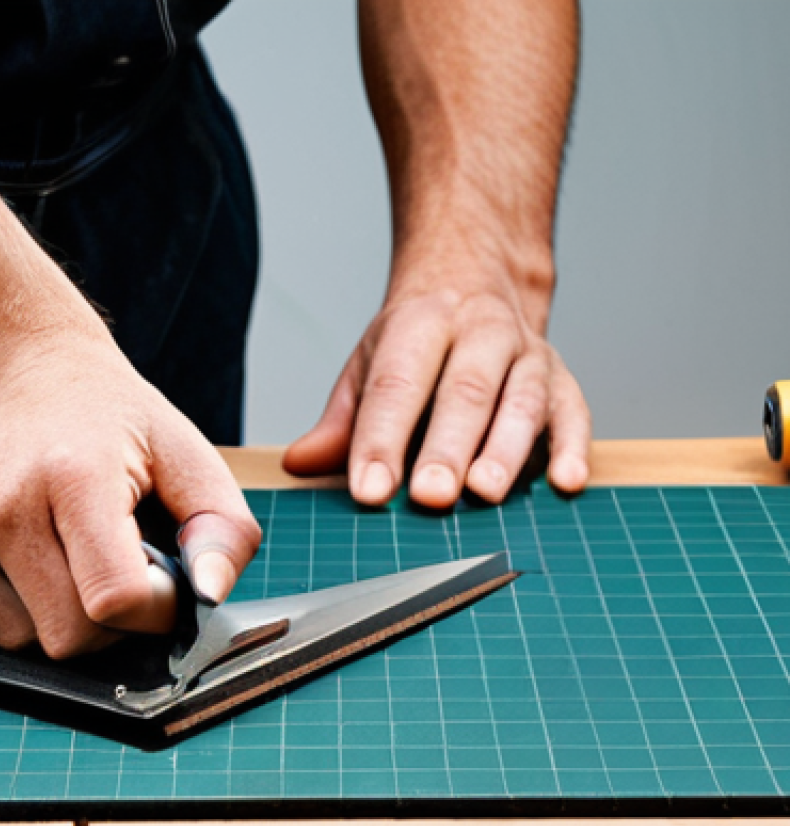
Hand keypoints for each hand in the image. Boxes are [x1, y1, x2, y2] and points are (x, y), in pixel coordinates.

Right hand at [0, 337, 260, 658]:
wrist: (18, 371)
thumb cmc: (112, 416)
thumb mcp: (188, 453)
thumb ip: (221, 526)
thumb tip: (212, 595)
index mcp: (74, 477)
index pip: (117, 600)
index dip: (158, 606)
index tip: (167, 572)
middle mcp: (6, 510)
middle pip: (75, 637)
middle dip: (121, 620)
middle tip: (133, 563)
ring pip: (39, 645)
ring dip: (82, 621)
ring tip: (91, 557)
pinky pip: (8, 633)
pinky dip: (44, 616)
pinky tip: (57, 563)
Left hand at [283, 281, 589, 507]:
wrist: (477, 281)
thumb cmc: (417, 345)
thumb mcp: (371, 367)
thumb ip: (342, 422)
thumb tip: (298, 464)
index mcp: (421, 325)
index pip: (396, 386)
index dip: (381, 440)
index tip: (369, 492)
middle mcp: (479, 332)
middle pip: (463, 393)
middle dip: (446, 448)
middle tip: (430, 497)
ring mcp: (527, 355)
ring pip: (520, 402)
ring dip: (505, 450)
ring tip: (486, 492)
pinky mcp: (563, 382)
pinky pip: (574, 413)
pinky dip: (573, 448)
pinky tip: (565, 483)